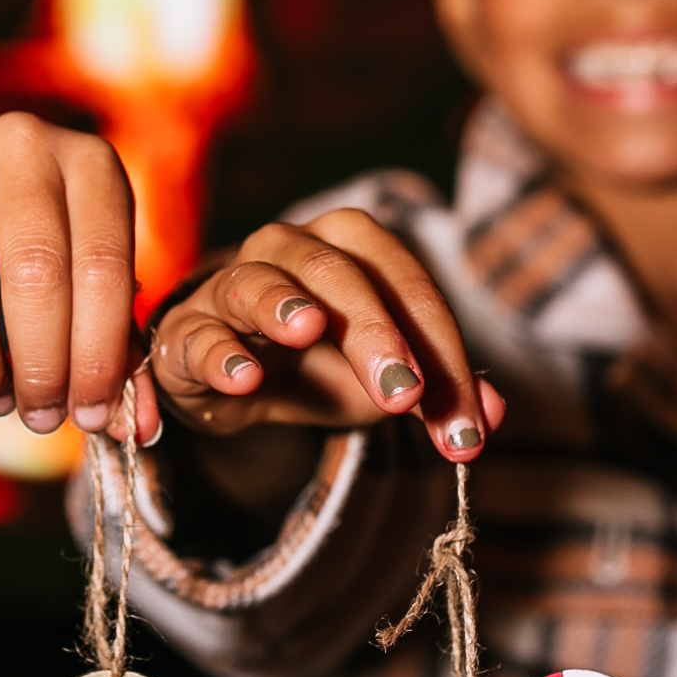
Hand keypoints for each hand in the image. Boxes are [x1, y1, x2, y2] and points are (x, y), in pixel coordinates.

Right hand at [0, 114, 158, 443]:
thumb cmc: (38, 244)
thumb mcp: (90, 281)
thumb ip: (117, 353)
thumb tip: (135, 429)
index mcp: (91, 166)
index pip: (103, 270)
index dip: (98, 358)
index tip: (89, 414)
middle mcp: (22, 148)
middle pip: (34, 277)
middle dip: (41, 369)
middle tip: (42, 415)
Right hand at [150, 209, 504, 461]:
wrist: (231, 379)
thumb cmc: (314, 366)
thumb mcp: (384, 383)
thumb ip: (438, 395)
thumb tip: (489, 421)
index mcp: (350, 247)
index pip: (407, 288)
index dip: (443, 357)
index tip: (465, 430)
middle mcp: (289, 248)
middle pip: (339, 274)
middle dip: (378, 335)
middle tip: (405, 397)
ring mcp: (231, 284)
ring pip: (259, 280)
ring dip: (285, 304)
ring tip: (308, 329)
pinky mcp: (187, 330)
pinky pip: (201, 333)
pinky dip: (221, 352)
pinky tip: (244, 378)